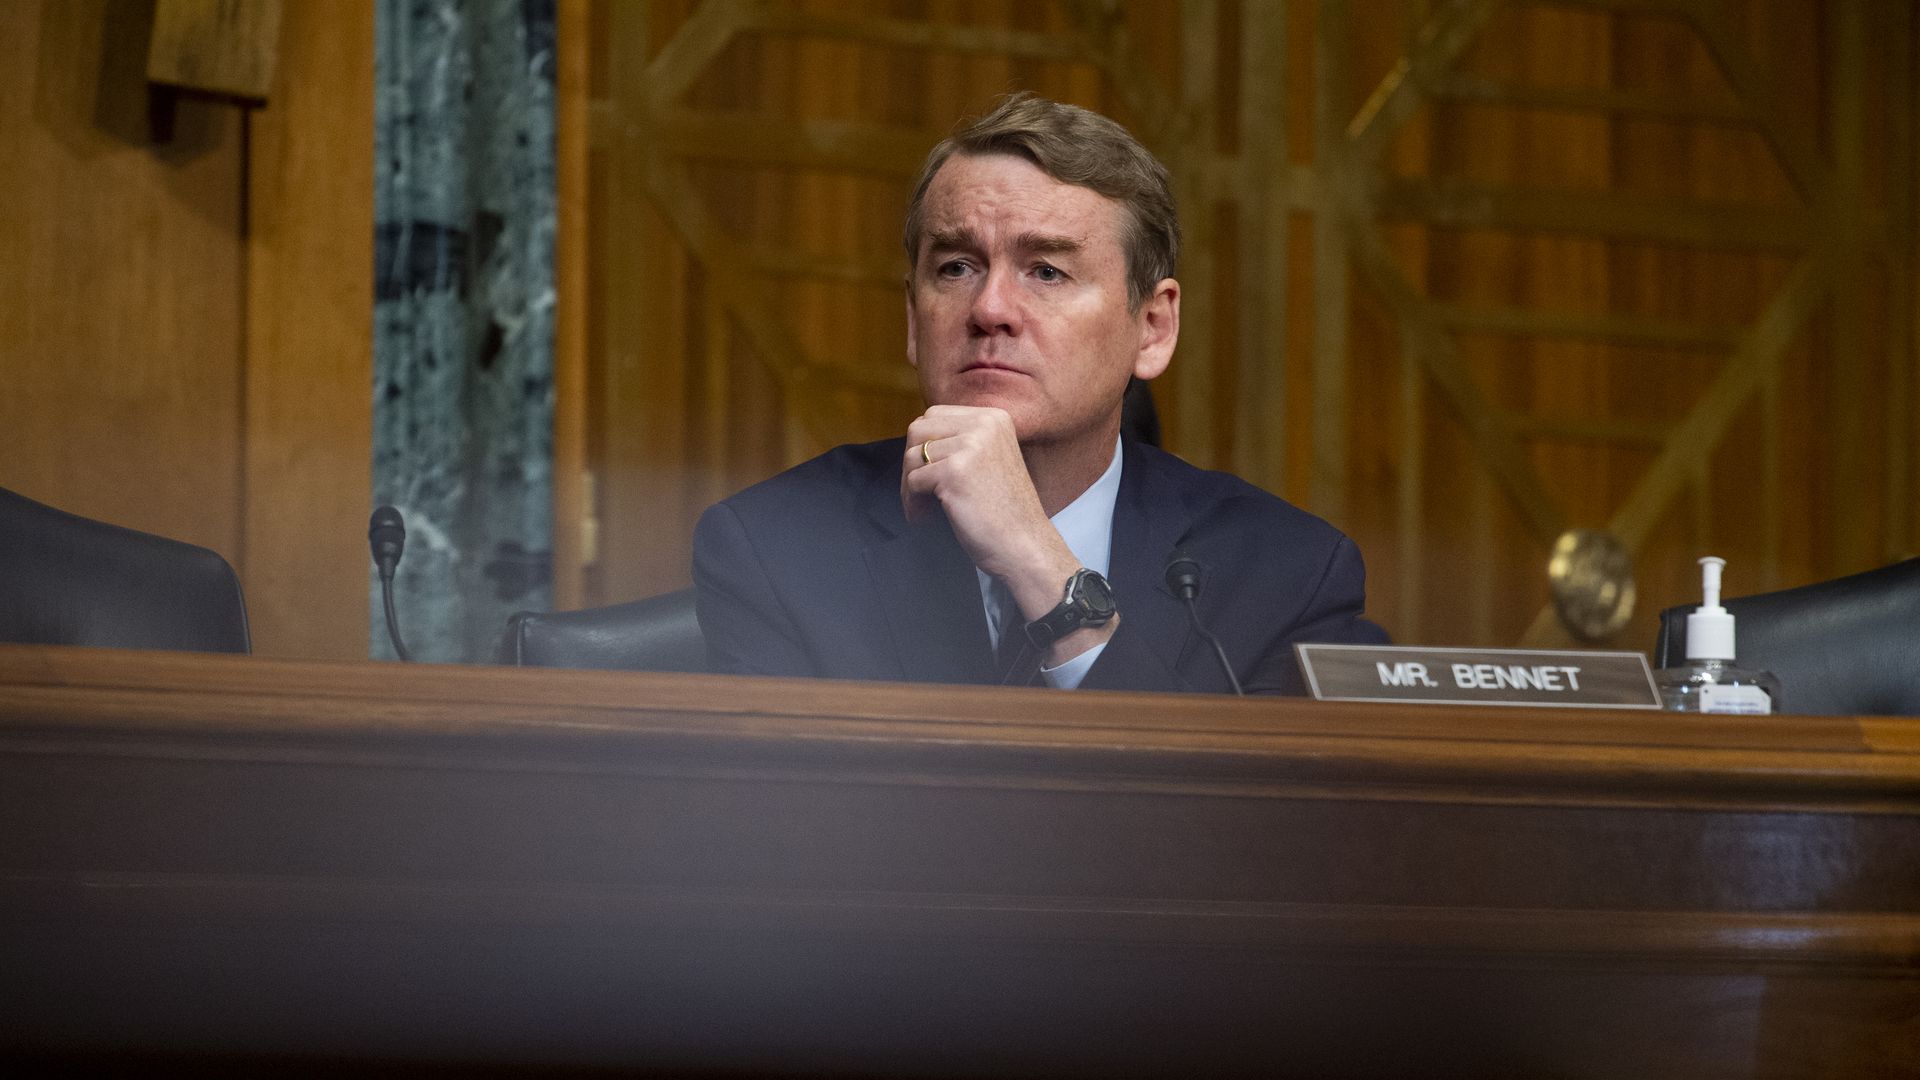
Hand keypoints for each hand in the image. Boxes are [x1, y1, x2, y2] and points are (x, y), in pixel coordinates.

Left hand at [901, 406, 1116, 663]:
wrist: (1026, 545)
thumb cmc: (1005, 511)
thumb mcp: (989, 459)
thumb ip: (961, 442)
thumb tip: (915, 441)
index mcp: (994, 417)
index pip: (934, 415)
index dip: (923, 446)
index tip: (928, 474)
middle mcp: (983, 424)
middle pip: (918, 430)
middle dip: (911, 462)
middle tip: (919, 492)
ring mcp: (969, 447)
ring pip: (911, 456)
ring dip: (909, 486)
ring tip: (923, 509)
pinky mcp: (954, 472)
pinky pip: (913, 481)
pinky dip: (913, 503)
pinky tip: (925, 518)